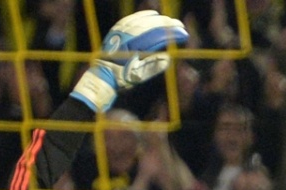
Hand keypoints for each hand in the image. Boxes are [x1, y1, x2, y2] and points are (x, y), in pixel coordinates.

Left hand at [74, 11, 188, 111]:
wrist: (102, 76)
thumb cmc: (122, 79)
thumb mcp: (138, 76)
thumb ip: (152, 66)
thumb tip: (167, 57)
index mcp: (133, 48)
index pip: (157, 36)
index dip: (171, 34)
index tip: (183, 34)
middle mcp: (127, 37)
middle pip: (151, 26)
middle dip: (167, 24)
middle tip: (180, 25)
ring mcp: (121, 32)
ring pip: (142, 20)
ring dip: (158, 19)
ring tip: (170, 21)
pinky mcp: (117, 30)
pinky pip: (132, 18)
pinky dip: (143, 16)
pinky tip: (152, 14)